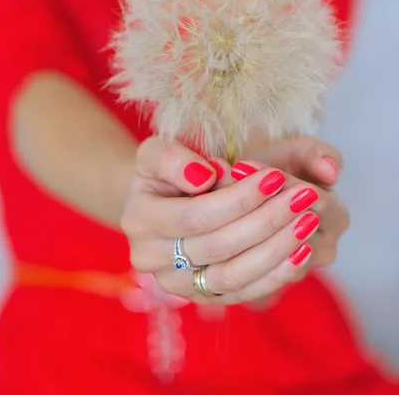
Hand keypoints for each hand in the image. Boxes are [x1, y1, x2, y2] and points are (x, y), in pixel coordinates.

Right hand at [122, 137, 334, 304]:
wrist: (160, 201)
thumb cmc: (166, 170)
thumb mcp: (158, 151)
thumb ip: (172, 157)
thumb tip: (205, 177)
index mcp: (139, 219)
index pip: (196, 215)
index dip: (238, 198)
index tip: (275, 176)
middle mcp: (151, 259)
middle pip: (218, 247)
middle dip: (266, 220)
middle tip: (304, 197)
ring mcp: (177, 285)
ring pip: (232, 276)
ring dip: (276, 250)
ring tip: (308, 221)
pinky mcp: (203, 297)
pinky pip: (243, 293)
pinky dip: (275, 275)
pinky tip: (302, 251)